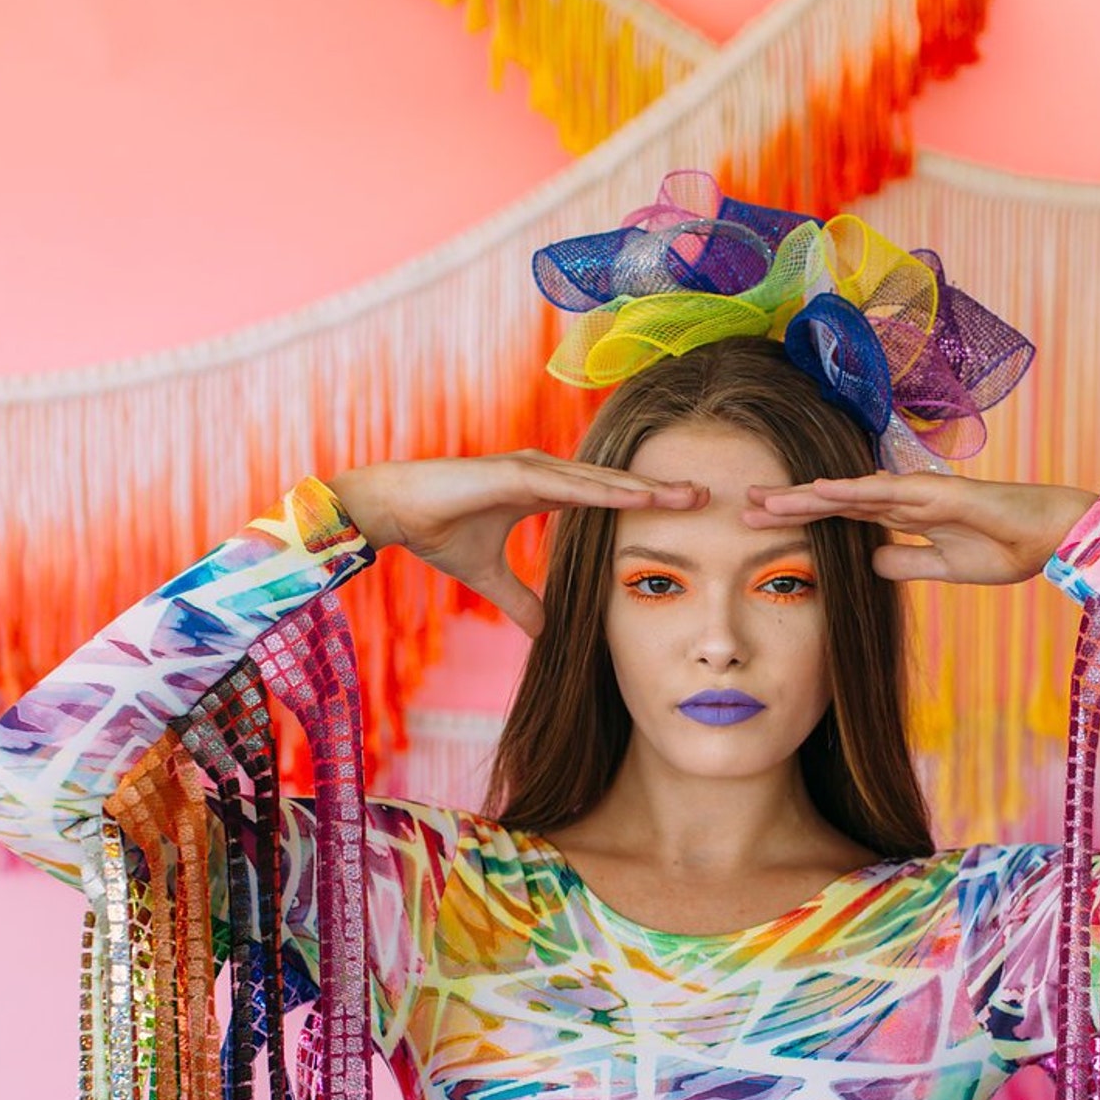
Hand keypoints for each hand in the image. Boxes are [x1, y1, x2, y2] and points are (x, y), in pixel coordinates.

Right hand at [327, 453, 706, 636]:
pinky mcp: (512, 473)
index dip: (644, 504)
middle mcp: (543, 473)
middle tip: (706, 496)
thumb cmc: (437, 532)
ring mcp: (530, 468)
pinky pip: (567, 484)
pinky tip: (636, 494)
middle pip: (613, 483)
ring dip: (642, 487)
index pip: (605, 497)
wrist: (393, 510)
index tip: (682, 513)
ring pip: (599, 480)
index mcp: (541, 491)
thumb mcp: (488, 577)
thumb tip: (544, 632)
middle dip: (658, 490)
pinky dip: (603, 490)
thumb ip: (518, 600)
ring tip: (685, 495)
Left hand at [741, 471, 1099, 587]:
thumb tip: (871, 566)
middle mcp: (905, 498)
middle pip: (835, 500)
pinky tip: (820, 491)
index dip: (802, 519)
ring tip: (766, 499)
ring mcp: (919, 493)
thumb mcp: (944, 567)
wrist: (1051, 537)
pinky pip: (888, 493)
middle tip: (743, 505)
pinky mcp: (939, 495)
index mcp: (904, 516)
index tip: (762, 524)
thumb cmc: (1006, 548)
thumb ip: (907, 563)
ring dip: (808, 495)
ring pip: (851, 492)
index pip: (841, 517)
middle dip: (790, 504)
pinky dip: (853, 491)